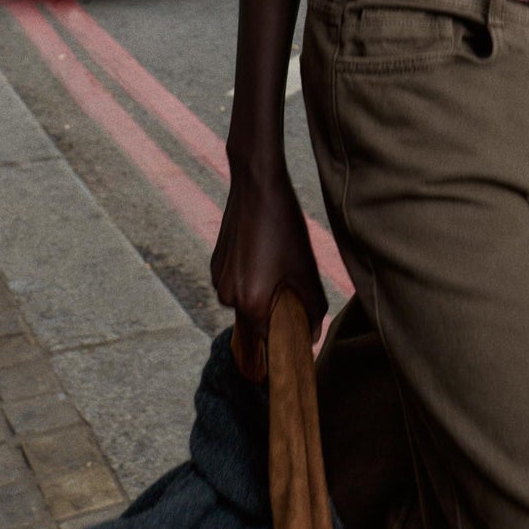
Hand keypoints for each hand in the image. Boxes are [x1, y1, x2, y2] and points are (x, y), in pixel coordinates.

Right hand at [210, 159, 328, 380]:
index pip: (268, 342)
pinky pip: (236, 282)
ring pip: (246, 300)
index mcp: (251, 304)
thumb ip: (312, 309)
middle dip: (276, 312)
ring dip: (262, 292)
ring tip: (279, 263)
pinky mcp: (215, 263)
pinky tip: (264, 251)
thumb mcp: (306, 270)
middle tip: (295, 288)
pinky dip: (250, 276)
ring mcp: (218, 279)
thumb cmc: (284, 226)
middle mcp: (228, 297)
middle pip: (257, 320)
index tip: (298, 342)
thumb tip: (311, 337)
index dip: (285, 343)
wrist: (256, 185)